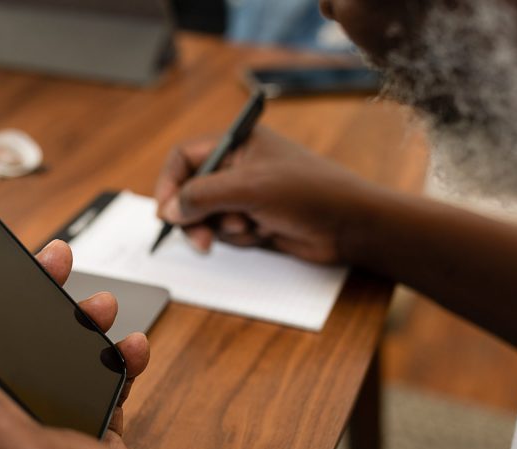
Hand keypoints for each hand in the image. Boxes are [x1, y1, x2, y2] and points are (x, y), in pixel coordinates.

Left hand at [0, 240, 184, 448]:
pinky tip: (133, 354)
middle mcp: (19, 443)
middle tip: (61, 266)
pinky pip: (102, 396)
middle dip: (45, 309)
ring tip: (105, 311)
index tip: (11, 265)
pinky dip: (118, 369)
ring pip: (63, 371)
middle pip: (22, 357)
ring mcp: (60, 447)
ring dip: (83, 334)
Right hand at [155, 126, 381, 263]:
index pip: (186, 157)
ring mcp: (246, 194)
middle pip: (191, 190)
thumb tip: (168, 210)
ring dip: (222, 227)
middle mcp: (239, 166)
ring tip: (250, 227)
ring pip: (208, 215)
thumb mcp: (249, 189)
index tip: (166, 211)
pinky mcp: (255, 218)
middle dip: (194, 215)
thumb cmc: (309, 193)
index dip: (170, 183)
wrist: (350, 225)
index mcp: (238, 142)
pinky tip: (265, 233)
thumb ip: (202, 196)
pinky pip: (227, 231)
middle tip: (201, 238)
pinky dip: (240, 237)